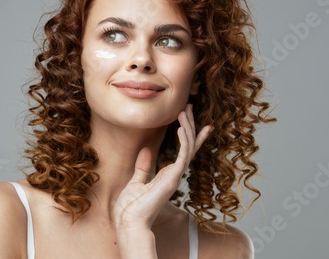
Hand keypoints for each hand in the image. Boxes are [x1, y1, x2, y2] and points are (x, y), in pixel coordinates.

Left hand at [114, 104, 212, 230]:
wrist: (129, 221)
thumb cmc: (131, 206)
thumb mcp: (136, 180)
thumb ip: (143, 166)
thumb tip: (146, 150)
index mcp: (168, 173)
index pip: (184, 151)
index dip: (192, 136)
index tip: (199, 122)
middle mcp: (175, 173)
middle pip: (189, 144)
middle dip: (190, 125)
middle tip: (190, 107)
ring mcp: (175, 175)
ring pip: (188, 146)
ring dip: (188, 127)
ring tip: (185, 110)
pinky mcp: (172, 177)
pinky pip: (183, 155)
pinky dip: (184, 140)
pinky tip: (181, 127)